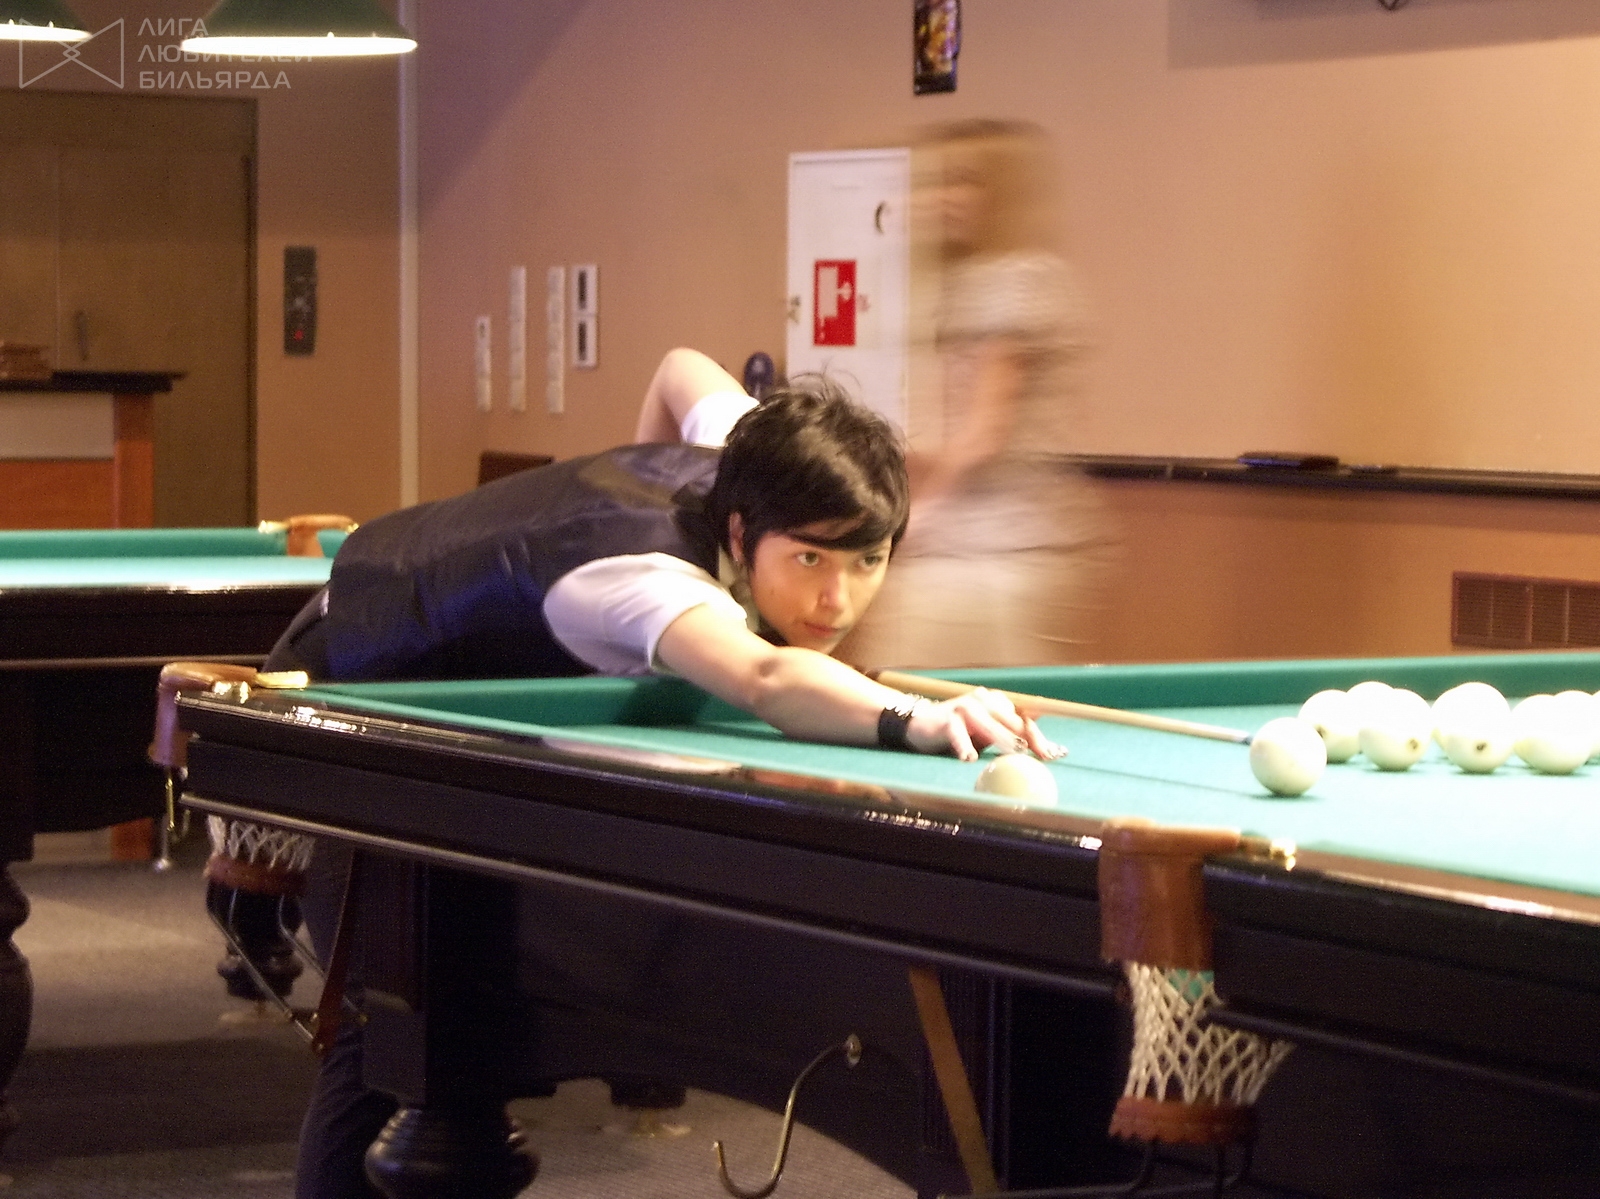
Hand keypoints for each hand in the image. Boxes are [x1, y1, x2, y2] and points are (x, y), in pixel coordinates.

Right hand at [906, 688, 1065, 761]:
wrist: (920, 725)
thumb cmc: (960, 732)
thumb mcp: (989, 735)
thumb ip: (1013, 737)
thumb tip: (1053, 749)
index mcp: (997, 703)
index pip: (1024, 718)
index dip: (1039, 736)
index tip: (1054, 754)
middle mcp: (984, 701)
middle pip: (1012, 720)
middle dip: (1029, 739)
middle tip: (1043, 756)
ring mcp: (965, 707)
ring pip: (989, 724)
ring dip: (1003, 739)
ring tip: (1016, 751)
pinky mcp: (946, 718)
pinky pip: (957, 732)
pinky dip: (964, 745)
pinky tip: (969, 758)